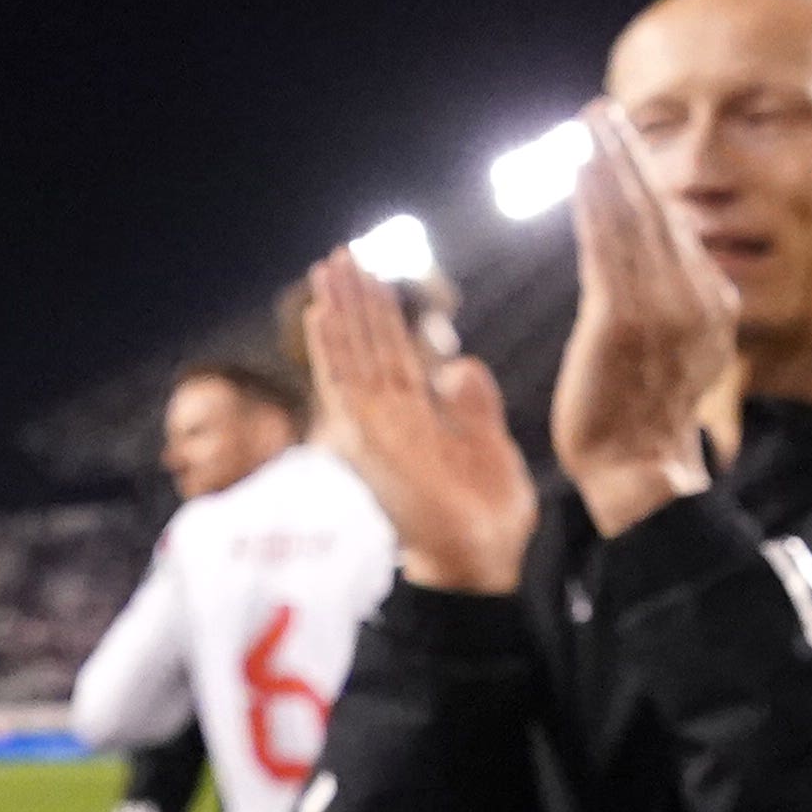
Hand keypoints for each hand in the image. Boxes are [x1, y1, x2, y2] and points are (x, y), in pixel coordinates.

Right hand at [304, 249, 540, 593]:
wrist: (479, 558)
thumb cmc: (484, 516)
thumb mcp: (489, 445)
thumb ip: (472, 405)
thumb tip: (459, 363)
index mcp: (415, 417)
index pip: (392, 352)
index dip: (381, 312)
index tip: (372, 273)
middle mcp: (387, 418)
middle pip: (366, 345)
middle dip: (354, 298)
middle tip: (340, 252)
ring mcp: (373, 428)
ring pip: (351, 355)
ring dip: (338, 310)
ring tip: (328, 267)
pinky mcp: (367, 441)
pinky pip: (343, 386)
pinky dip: (330, 349)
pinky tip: (321, 316)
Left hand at [550, 104, 731, 538]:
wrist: (640, 472)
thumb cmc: (644, 420)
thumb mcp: (681, 354)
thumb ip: (681, 307)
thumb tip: (678, 264)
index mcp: (712, 304)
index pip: (674, 228)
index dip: (645, 180)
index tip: (620, 142)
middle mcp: (696, 296)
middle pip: (658, 209)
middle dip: (629, 155)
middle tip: (599, 110)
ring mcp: (664, 306)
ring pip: (635, 218)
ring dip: (610, 163)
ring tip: (588, 121)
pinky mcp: (624, 318)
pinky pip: (609, 244)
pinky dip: (596, 200)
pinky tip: (580, 167)